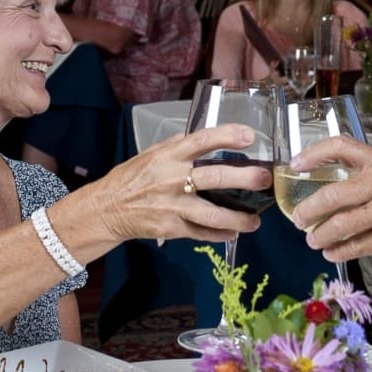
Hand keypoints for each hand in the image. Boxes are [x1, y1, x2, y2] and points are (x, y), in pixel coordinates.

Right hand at [88, 125, 267, 242]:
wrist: (107, 208)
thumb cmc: (132, 177)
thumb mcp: (152, 153)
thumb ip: (178, 145)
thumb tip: (207, 136)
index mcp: (169, 155)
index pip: (202, 140)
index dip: (227, 136)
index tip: (250, 137)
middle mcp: (172, 178)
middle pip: (215, 177)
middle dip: (245, 179)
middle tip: (265, 179)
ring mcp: (172, 205)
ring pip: (212, 214)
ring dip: (238, 218)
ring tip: (255, 221)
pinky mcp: (170, 227)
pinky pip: (201, 233)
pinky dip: (220, 234)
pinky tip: (234, 232)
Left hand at [288, 136, 371, 261]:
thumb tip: (346, 185)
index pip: (341, 148)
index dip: (313, 154)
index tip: (296, 164)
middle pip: (332, 195)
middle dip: (308, 210)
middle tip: (298, 218)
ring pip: (340, 225)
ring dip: (320, 235)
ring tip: (312, 240)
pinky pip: (356, 247)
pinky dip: (339, 252)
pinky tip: (332, 253)